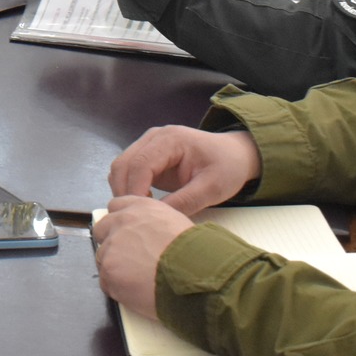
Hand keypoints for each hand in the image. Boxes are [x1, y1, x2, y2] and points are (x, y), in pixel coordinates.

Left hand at [93, 196, 194, 313]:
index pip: (116, 207)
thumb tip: (149, 234)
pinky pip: (106, 281)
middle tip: (129, 258)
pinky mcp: (109, 271)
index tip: (127, 234)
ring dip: (115, 268)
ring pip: (103, 257)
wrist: (194, 274)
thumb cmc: (194, 252)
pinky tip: (136, 292)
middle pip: (102, 229)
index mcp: (140, 207)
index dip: (120, 222)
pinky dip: (117, 288)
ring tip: (138, 280)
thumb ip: (154, 223)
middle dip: (111, 242)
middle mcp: (121, 222)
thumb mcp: (176, 223)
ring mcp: (112, 247)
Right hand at [109, 125, 261, 212]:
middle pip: (123, 164)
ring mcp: (148, 145)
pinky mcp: (148, 155)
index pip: (140, 164)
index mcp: (171, 139)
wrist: (234, 155)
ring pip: (121, 168)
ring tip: (143, 211)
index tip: (141, 215)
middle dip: (125, 192)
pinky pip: (128, 171)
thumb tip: (156, 218)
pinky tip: (146, 203)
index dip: (135, 191)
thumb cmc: (227, 168)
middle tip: (137, 217)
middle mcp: (154, 137)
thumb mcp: (211, 188)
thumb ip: (184, 202)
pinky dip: (129, 188)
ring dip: (125, 190)